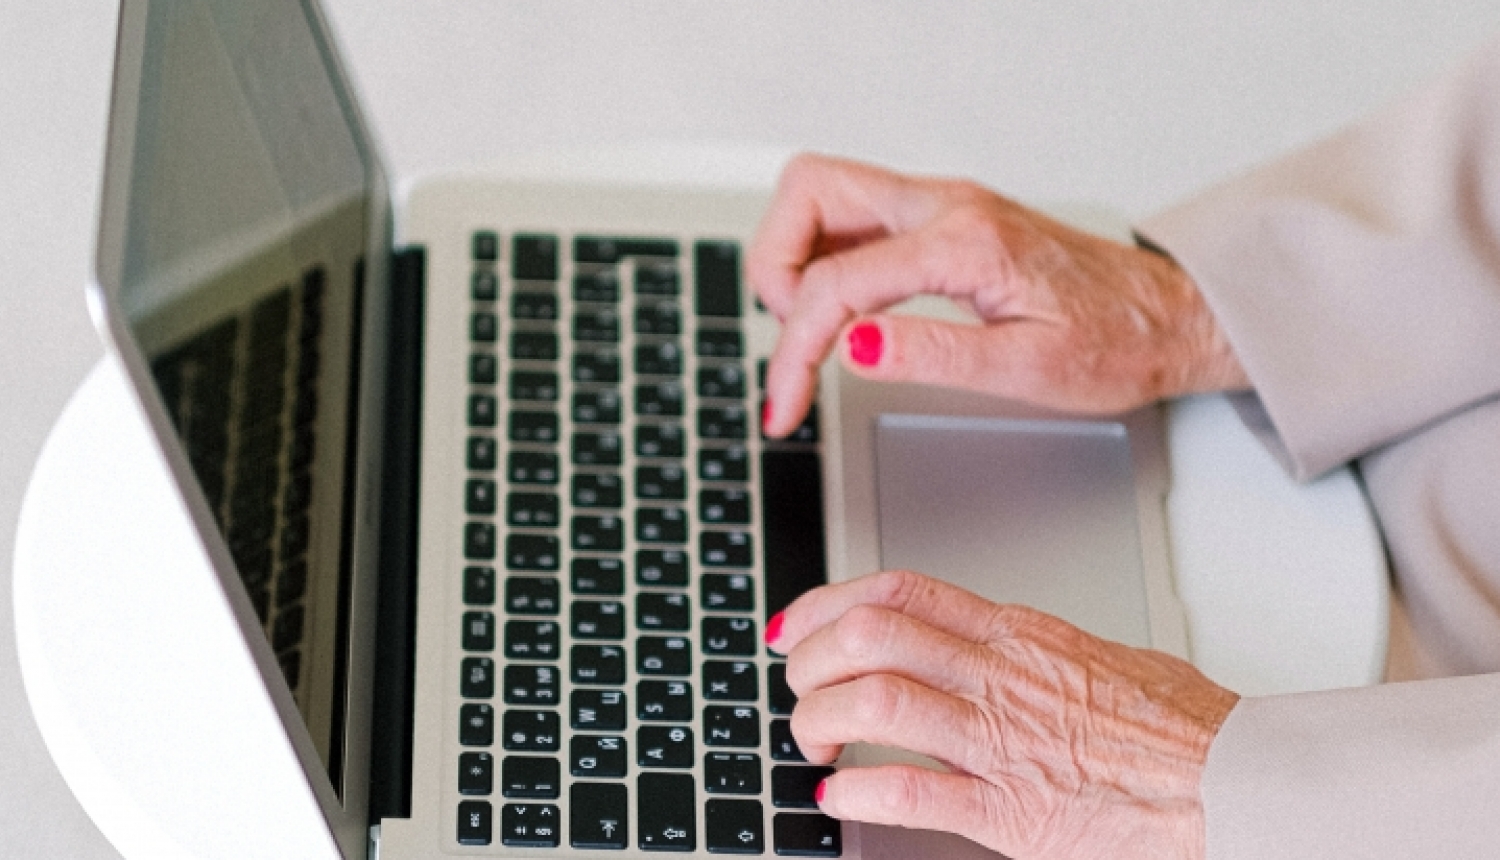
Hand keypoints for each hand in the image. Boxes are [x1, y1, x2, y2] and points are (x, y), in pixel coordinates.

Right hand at [748, 154, 1248, 436]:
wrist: (1164, 316)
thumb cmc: (1112, 342)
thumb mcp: (1027, 368)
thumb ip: (933, 353)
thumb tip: (854, 348)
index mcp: (963, 243)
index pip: (835, 282)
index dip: (793, 351)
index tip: (784, 407)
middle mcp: (945, 205)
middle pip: (808, 190)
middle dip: (774, 268)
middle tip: (793, 342)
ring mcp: (940, 205)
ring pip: (822, 195)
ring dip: (794, 260)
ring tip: (812, 333)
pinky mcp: (940, 219)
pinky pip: (852, 217)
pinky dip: (823, 260)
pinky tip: (842, 316)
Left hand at [768, 570, 1238, 859]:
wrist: (1236, 784)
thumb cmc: (1182, 727)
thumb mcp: (1097, 657)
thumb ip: (1031, 649)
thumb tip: (986, 644)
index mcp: (1019, 634)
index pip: (901, 591)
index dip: (828, 602)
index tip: (796, 625)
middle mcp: (1000, 676)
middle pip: (869, 637)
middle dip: (811, 661)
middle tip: (797, 687)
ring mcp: (1001, 741)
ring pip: (874, 703)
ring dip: (819, 722)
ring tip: (813, 744)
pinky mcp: (1011, 812)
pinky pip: (909, 792)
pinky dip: (856, 795)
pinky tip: (839, 800)